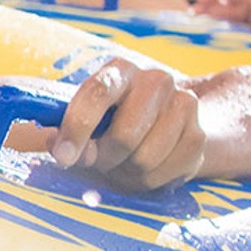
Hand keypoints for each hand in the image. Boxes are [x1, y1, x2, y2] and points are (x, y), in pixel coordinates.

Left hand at [48, 58, 206, 190]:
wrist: (165, 127)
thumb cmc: (111, 123)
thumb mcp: (84, 121)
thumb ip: (64, 133)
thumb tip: (51, 143)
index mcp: (120, 70)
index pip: (97, 92)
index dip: (78, 128)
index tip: (63, 157)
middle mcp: (155, 80)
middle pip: (125, 135)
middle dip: (104, 158)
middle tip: (98, 161)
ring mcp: (183, 104)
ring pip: (145, 158)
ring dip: (126, 171)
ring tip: (122, 162)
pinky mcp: (198, 134)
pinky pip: (166, 173)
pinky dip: (148, 180)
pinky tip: (144, 167)